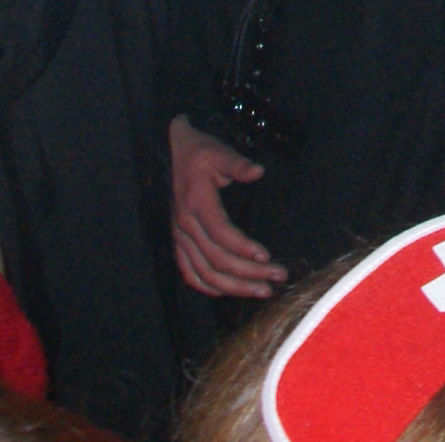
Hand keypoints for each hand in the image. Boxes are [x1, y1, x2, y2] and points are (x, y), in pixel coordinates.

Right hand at [170, 116, 282, 296]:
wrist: (167, 154)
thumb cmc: (197, 153)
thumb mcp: (217, 151)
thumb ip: (237, 163)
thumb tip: (258, 171)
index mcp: (197, 203)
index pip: (220, 232)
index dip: (243, 247)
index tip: (266, 257)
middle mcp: (185, 226)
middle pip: (216, 259)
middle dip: (248, 273)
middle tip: (277, 278)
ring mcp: (179, 237)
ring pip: (204, 273)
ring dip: (233, 287)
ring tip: (262, 291)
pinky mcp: (177, 243)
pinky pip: (189, 273)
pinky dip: (208, 287)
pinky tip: (228, 292)